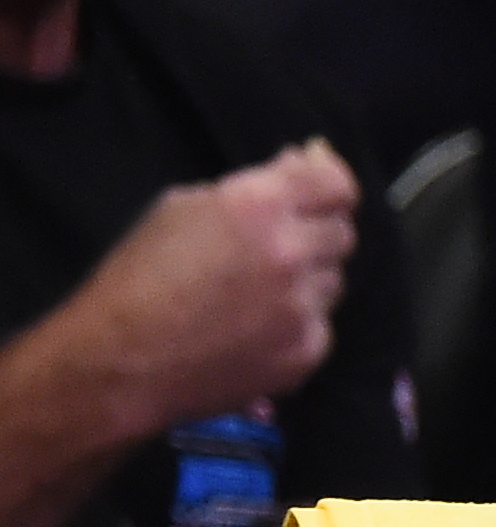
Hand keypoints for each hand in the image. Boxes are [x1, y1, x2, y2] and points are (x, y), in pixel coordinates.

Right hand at [66, 140, 358, 434]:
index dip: (330, 183)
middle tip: (278, 243)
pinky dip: (298, 322)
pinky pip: (320, 325)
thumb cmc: (139, 275)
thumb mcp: (182, 207)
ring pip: (333, 281)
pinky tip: (255, 328)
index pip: (336, 185)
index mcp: (260, 206)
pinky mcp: (307, 352)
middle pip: (343, 233)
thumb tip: (301, 165)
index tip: (320, 186)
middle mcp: (292, 253)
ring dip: (307, 279)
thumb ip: (253, 188)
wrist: (122, 360)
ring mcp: (304, 307)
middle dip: (317, 232)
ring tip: (254, 292)